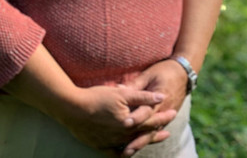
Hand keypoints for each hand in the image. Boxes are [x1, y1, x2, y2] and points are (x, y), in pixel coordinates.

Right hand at [56, 84, 176, 153]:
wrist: (72, 109)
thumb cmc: (97, 97)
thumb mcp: (122, 94)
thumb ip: (143, 96)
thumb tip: (162, 97)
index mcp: (130, 122)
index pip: (152, 120)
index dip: (163, 116)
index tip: (174, 112)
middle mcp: (122, 136)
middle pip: (144, 134)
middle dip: (157, 130)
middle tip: (168, 130)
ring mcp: (111, 143)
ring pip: (132, 145)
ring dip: (144, 142)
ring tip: (153, 140)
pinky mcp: (100, 146)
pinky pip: (115, 154)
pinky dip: (125, 153)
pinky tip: (129, 152)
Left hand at [119, 59, 188, 154]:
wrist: (183, 73)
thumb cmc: (163, 71)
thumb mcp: (148, 75)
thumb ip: (135, 85)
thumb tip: (119, 89)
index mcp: (160, 97)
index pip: (147, 110)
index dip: (136, 117)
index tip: (125, 123)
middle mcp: (165, 110)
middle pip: (150, 128)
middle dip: (137, 139)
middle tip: (126, 149)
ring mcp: (167, 116)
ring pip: (153, 133)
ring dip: (141, 143)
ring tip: (128, 153)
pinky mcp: (166, 118)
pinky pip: (156, 131)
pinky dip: (146, 140)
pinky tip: (136, 147)